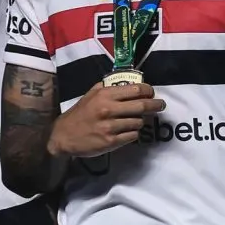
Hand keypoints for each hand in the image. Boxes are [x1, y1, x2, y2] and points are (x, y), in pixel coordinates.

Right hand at [47, 81, 164, 157]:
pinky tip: (127, 131)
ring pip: (138, 122)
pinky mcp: (111, 142)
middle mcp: (109, 109)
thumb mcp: (91, 94)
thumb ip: (108, 87)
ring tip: (135, 120)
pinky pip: (132, 136)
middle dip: (155, 105)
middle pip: (142, 106)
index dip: (148, 91)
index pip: (136, 90)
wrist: (63, 136)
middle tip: (160, 105)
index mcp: (105, 95)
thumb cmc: (80, 114)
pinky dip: (133, 133)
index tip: (151, 93)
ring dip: (140, 121)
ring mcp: (110, 127)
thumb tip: (128, 82)